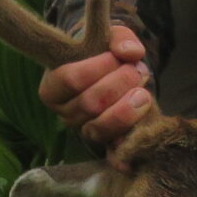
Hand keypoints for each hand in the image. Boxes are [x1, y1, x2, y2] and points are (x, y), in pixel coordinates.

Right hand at [38, 23, 153, 147]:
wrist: (109, 72)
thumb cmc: (101, 52)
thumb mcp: (107, 36)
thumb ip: (119, 38)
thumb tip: (131, 52)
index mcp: (53, 86)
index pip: (71, 79)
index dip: (98, 68)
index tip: (116, 56)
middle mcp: (64, 112)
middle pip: (89, 103)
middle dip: (119, 85)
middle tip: (138, 70)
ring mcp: (83, 130)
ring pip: (100, 127)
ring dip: (126, 110)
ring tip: (144, 93)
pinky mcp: (103, 144)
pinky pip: (110, 154)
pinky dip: (121, 158)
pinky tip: (132, 159)